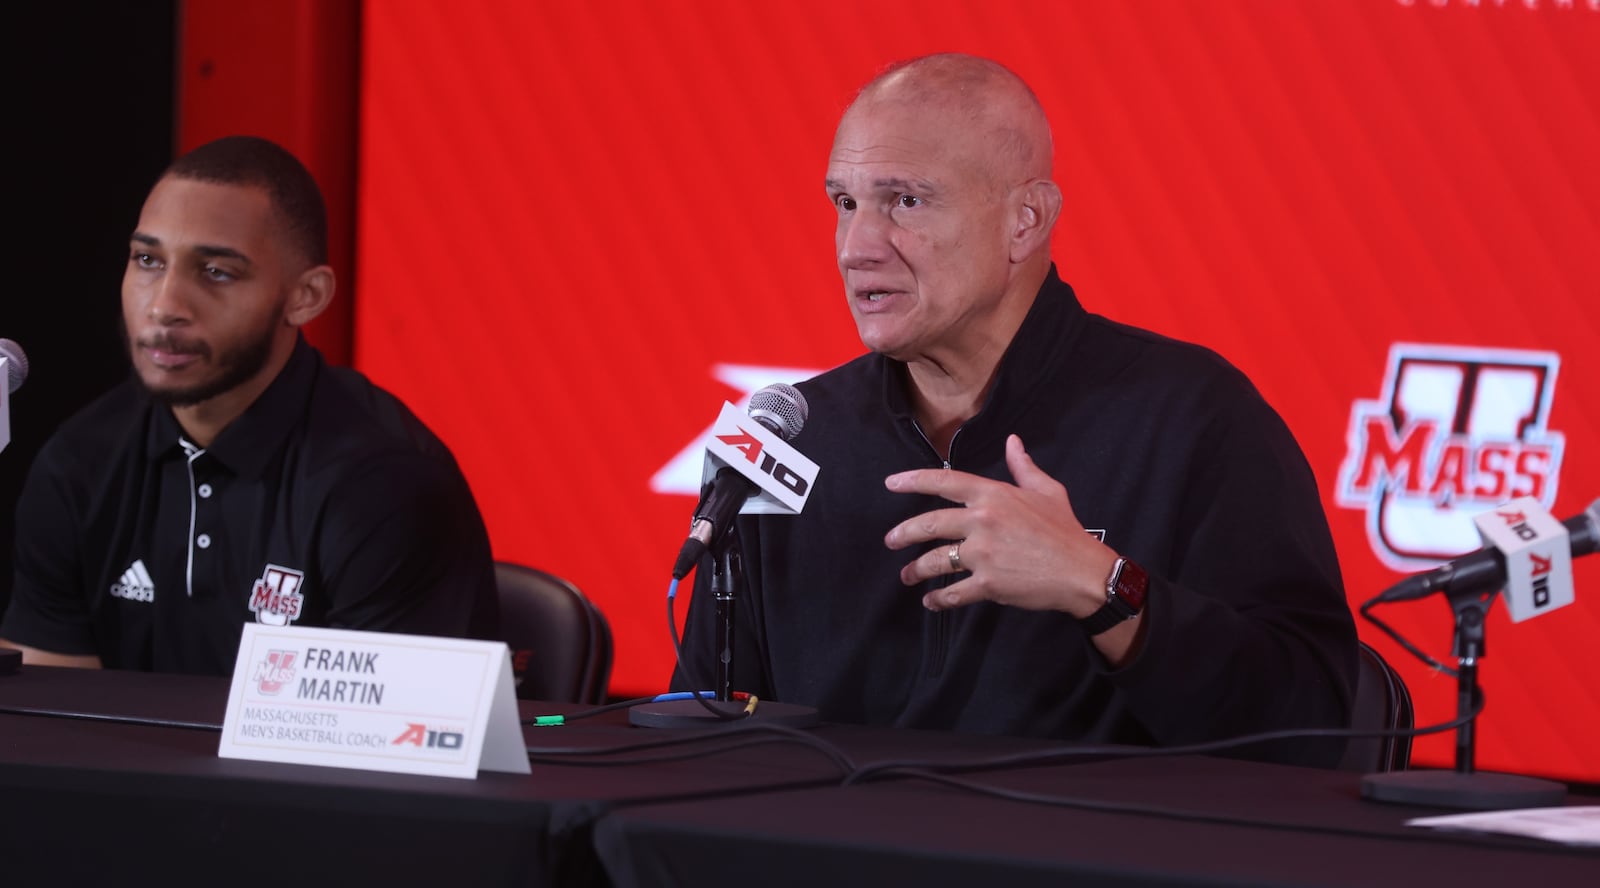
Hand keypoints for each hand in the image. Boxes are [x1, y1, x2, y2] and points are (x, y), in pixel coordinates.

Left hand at [884, 434, 1118, 613]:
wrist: (1082, 571)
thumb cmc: (1065, 530)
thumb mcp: (1048, 490)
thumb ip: (1023, 467)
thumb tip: (1013, 441)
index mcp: (993, 495)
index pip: (944, 482)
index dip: (913, 481)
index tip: (890, 483)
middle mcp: (982, 521)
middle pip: (929, 524)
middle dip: (903, 534)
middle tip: (890, 540)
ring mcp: (983, 554)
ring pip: (936, 561)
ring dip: (916, 570)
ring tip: (907, 576)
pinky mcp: (988, 584)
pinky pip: (953, 593)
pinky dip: (938, 599)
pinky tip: (931, 601)